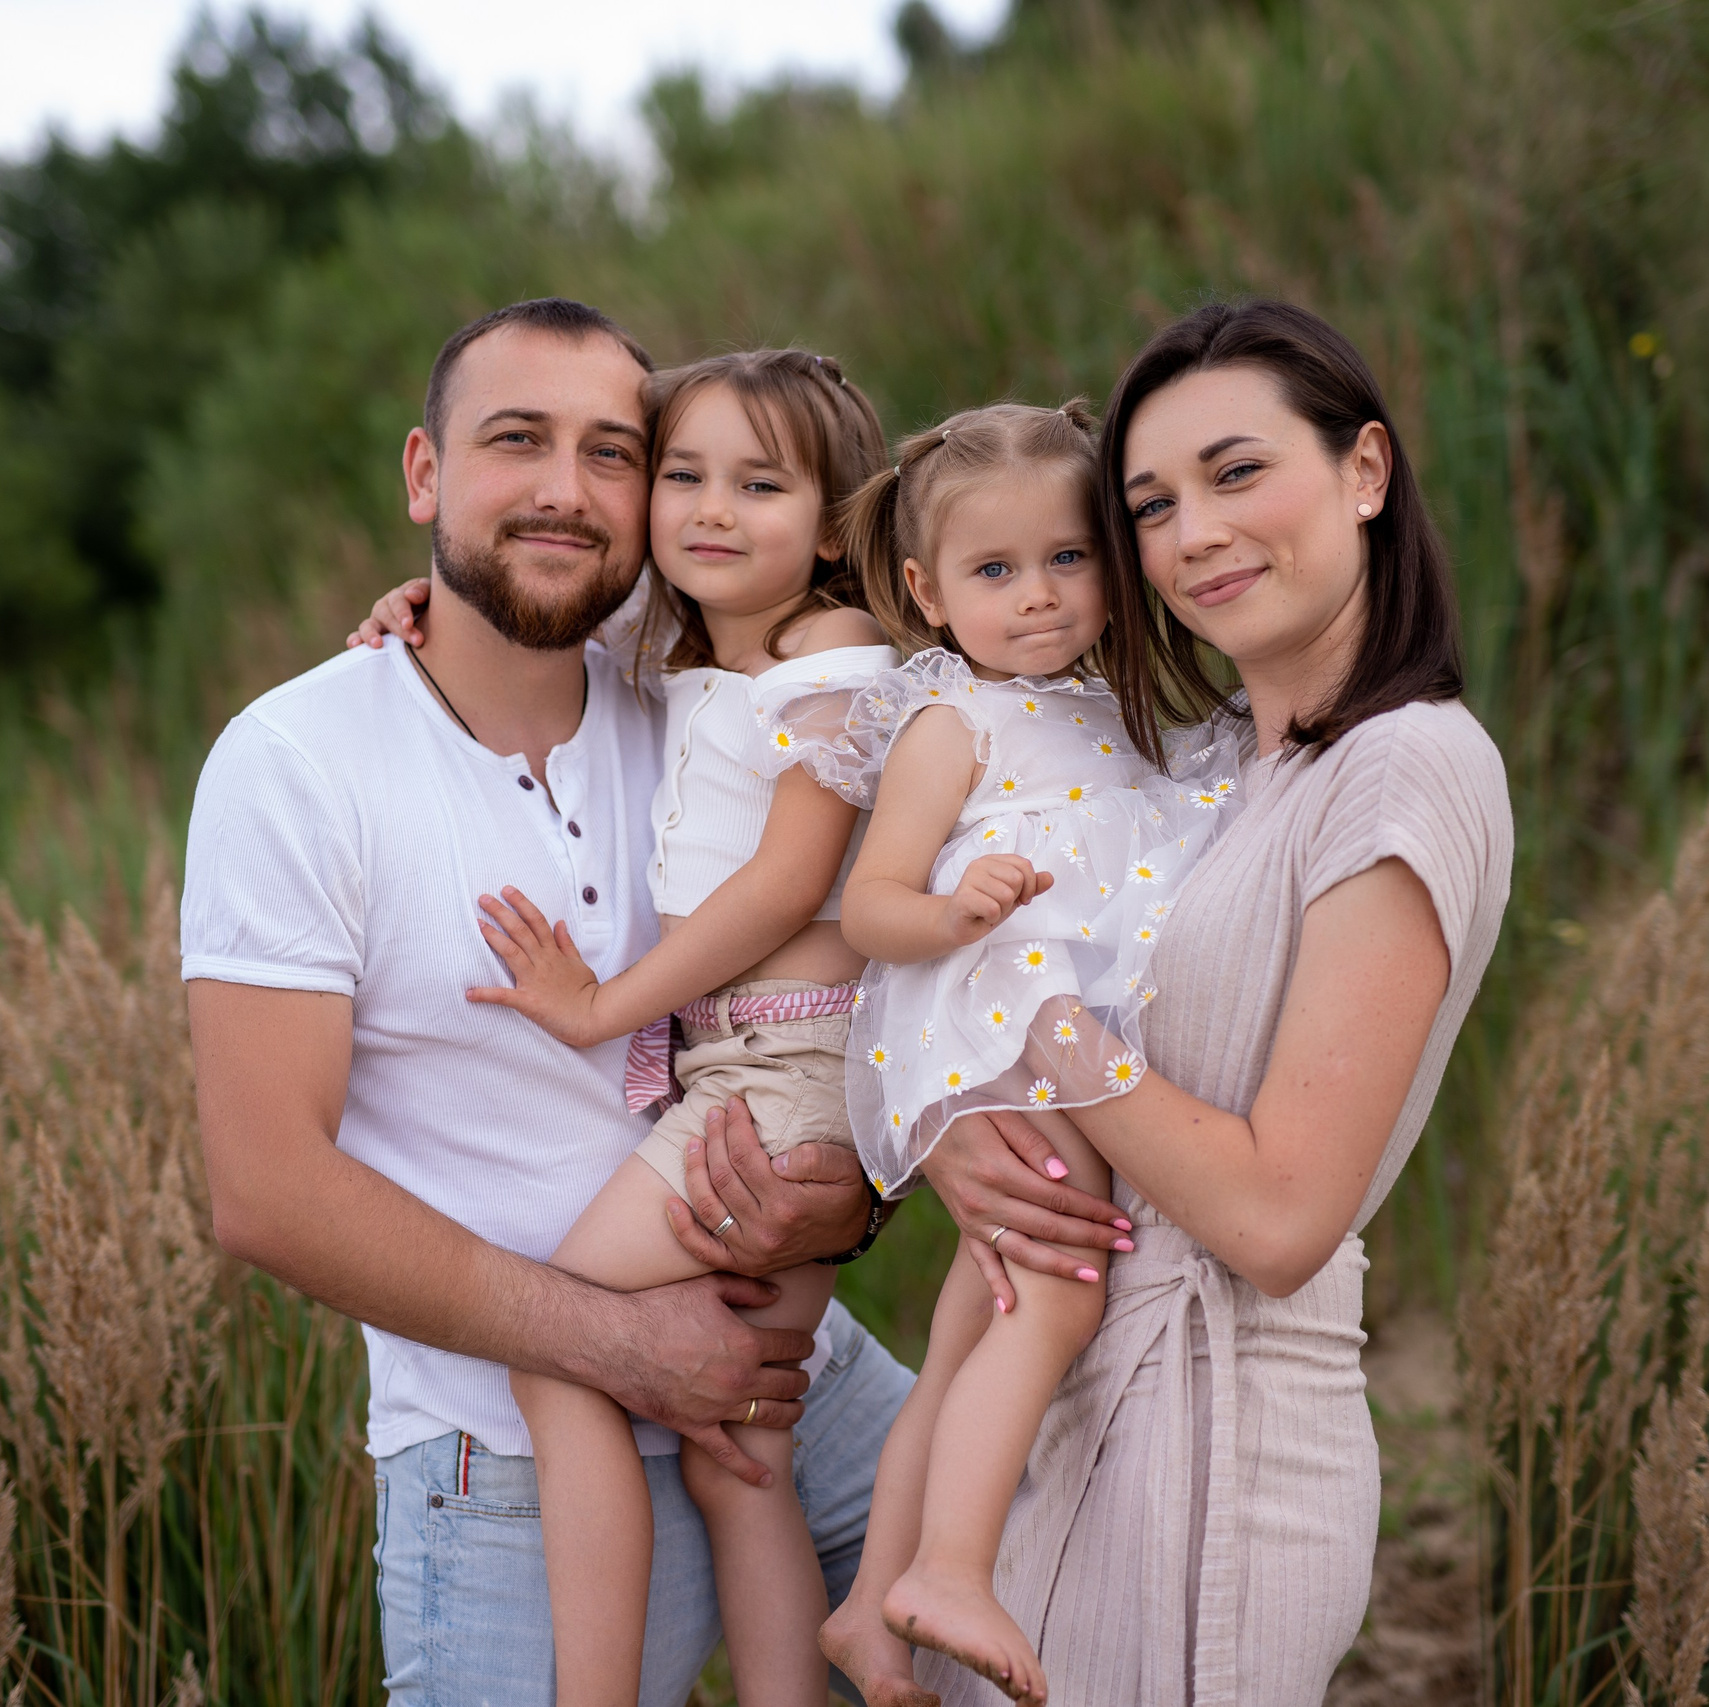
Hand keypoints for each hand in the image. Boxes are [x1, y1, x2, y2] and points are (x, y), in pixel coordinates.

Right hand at [346, 576, 429, 648]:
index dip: (402, 612)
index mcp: (399, 596)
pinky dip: (354, 640)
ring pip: (368, 625)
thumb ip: (423, 590)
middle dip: (399, 629)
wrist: (431, 620)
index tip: (409, 624)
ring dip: (370, 634)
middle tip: (417, 641)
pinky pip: (358, 637)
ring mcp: (376, 622)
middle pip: (385, 615)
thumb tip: (410, 595)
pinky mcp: (371, 636)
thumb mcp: (432, 594)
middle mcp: (385, 608)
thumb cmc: (433, 606)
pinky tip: (355, 646)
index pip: (398, 601)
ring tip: (377, 644)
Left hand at [466, 886, 608, 1045]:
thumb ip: (567, 944)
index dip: (521, 904)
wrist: (593, 1017)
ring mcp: (534, 980)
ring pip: (511, 952)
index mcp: (553, 952)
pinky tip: (470, 993)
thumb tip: (559, 923)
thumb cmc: (587, 992)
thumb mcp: (579, 963)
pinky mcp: (528, 1001)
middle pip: (520, 930)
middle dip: (501, 913)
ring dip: (493, 938)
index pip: (536, 921)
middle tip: (484, 898)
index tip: (507, 891)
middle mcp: (543, 961)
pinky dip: (486, 995)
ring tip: (478, 924)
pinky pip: (504, 997)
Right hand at [590, 1270, 814, 1486]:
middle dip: (801, 1379)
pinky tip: (767, 1479)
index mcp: (746, 1343)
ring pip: (769, 1417)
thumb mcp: (707, 1286)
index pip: (791, 1345)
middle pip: (787, 1383)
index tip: (805, 1343)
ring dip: (790, 1413)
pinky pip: (728, 1456)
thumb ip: (747, 1288)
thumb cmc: (659, 1307)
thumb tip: (777, 1293)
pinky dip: (749, 1470)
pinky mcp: (695, 1428)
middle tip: (802, 1376)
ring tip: (796, 1409)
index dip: (803, 1343)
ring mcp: (718, 1408)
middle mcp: (739, 1379)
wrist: (614, 1341)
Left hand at [666, 1099, 869, 1273]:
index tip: (733, 1105)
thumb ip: (813, 1158)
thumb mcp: (842, 1166)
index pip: (745, 1157)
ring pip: (708, 1206)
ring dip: (694, 1171)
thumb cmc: (844, 1190)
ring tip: (694, 1141)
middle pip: (723, 1177)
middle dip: (714, 1138)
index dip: (735, 1126)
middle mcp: (765, 1231)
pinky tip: (670, 1204)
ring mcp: (751, 1251)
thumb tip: (777, 1159)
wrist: (851, 1229)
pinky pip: (703, 1250)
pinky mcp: (743, 1263)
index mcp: (787, 1204)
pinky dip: (683, 1228)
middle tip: (713, 1114)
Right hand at [921, 1108, 1133, 1311]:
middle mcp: (985, 1201)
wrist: (922, 1125)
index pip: (1056, 1197)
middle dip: (1090, 1238)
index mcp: (998, 1170)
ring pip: (1021, 1253)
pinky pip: (982, 1261)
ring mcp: (973, 1219)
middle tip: (1126, 1245)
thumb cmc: (968, 1111)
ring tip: (1092, 1276)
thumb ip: (1032, 1145)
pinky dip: (996, 1285)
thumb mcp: (1000, 1114)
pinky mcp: (964, 1228)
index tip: (1121, 1219)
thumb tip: (1063, 1176)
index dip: (1091, 1210)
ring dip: (1058, 1267)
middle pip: (1047, 1227)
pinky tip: (1012, 1308)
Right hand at [943, 855, 1054, 946]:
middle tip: (998, 905)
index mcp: (993, 860)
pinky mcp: (963, 896)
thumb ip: (1031, 886)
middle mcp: (980, 864)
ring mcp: (969, 879)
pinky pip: (993, 908)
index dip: (1030, 886)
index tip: (1021, 899)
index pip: (1024, 865)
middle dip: (1013, 899)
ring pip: (1006, 895)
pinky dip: (991, 918)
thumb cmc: (985, 909)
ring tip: (988, 911)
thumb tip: (1050, 878)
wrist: (957, 926)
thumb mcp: (1014, 897)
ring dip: (1001, 910)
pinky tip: (980, 916)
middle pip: (1017, 880)